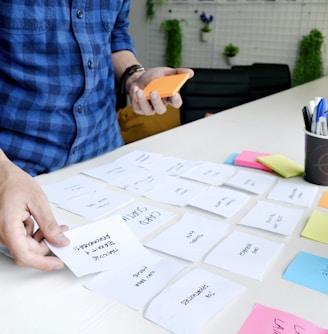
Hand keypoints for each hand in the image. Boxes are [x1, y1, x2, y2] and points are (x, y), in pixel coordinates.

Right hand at [0, 150, 69, 270]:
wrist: (2, 174)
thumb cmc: (15, 183)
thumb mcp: (38, 201)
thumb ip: (49, 224)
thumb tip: (60, 241)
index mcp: (8, 227)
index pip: (25, 256)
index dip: (44, 263)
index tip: (59, 263)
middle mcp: (3, 233)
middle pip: (29, 251)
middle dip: (49, 245)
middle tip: (64, 234)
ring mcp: (5, 232)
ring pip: (28, 245)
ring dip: (45, 239)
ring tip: (59, 227)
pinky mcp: (9, 229)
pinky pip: (25, 237)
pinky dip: (38, 233)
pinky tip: (46, 224)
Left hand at [128, 67, 193, 115]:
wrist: (139, 79)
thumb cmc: (154, 78)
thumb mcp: (166, 72)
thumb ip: (178, 73)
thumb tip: (190, 73)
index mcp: (169, 98)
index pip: (176, 103)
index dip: (176, 100)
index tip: (174, 94)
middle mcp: (160, 105)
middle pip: (161, 109)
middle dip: (157, 102)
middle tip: (154, 92)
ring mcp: (150, 108)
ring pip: (148, 111)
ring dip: (143, 101)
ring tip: (139, 91)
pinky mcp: (140, 109)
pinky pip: (138, 108)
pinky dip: (135, 99)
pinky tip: (135, 89)